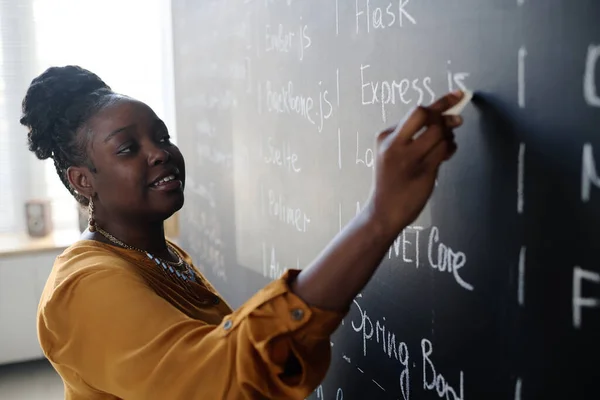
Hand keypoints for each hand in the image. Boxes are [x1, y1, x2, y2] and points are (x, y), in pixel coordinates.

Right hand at [365, 91, 464, 235]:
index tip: (457, 95)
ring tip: (447, 143)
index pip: (416, 112)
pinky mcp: (423, 171)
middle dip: (444, 115)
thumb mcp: (393, 154)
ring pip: (438, 132)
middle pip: (424, 115)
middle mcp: (394, 144)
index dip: (440, 103)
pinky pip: (444, 150)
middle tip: (456, 121)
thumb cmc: (391, 181)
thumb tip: (443, 118)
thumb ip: (412, 136)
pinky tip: (447, 153)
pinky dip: (450, 148)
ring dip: (449, 135)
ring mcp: (408, 158)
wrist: (384, 211)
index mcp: (385, 137)